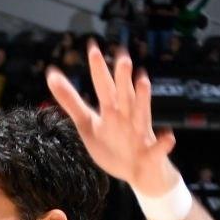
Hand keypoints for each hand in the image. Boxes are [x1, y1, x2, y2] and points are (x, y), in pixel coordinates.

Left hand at [45, 41, 177, 195]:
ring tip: (143, 81)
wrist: (139, 172)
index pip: (103, 86)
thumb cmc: (112, 144)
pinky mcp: (151, 153)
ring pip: (142, 114)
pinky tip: (168, 137)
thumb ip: (71, 101)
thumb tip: (52, 75)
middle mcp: (127, 117)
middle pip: (123, 95)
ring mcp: (140, 134)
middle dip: (122, 78)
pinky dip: (164, 143)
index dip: (98, 69)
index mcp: (111, 111)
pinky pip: (158, 148)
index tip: (92, 47)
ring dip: (142, 99)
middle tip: (122, 56)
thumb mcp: (86, 123)